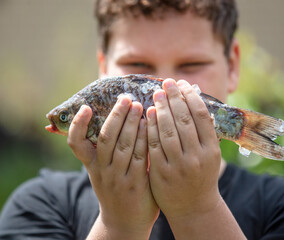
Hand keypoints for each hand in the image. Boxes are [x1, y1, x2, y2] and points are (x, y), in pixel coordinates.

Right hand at [67, 96, 158, 238]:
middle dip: (116, 116)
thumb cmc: (118, 192)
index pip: (76, 144)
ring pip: (123, 145)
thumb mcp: (105, 174)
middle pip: (106, 138)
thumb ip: (108, 152)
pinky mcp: (136, 184)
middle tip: (126, 98)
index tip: (86, 107)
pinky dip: (144, 139)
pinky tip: (150, 126)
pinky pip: (140, 157)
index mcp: (92, 167)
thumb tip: (117, 121)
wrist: (124, 224)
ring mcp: (119, 178)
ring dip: (131, 123)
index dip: (78, 125)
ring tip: (139, 106)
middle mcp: (102, 171)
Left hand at [146, 79, 221, 221]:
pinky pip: (154, 145)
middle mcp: (197, 157)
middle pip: (184, 120)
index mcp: (212, 150)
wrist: (193, 208)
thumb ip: (205, 132)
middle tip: (167, 82)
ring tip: (157, 94)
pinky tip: (148, 114)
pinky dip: (151, 127)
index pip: (200, 115)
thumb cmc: (202, 176)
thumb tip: (197, 103)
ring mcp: (178, 165)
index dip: (190, 96)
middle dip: (174, 98)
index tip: (182, 83)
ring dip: (161, 109)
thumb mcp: (211, 156)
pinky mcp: (161, 173)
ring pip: (168, 130)